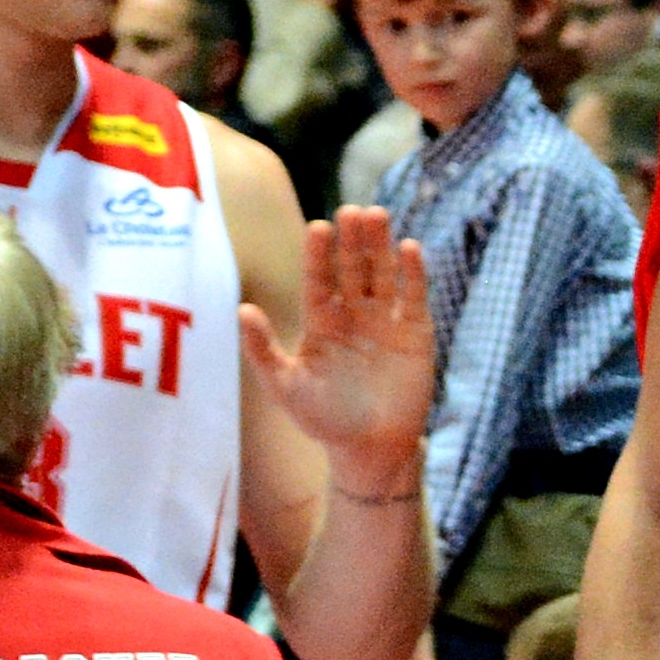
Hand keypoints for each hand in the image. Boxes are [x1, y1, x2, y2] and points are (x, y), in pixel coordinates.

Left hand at [246, 205, 437, 478]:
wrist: (371, 448)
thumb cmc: (323, 420)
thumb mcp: (285, 386)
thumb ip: (263, 349)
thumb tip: (243, 309)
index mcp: (321, 322)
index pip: (320, 278)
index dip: (319, 254)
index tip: (318, 228)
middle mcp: (354, 314)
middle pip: (353, 267)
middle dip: (353, 239)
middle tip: (352, 211)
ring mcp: (386, 321)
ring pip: (383, 273)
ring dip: (381, 245)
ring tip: (377, 215)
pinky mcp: (416, 333)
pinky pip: (414, 296)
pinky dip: (413, 273)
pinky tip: (409, 248)